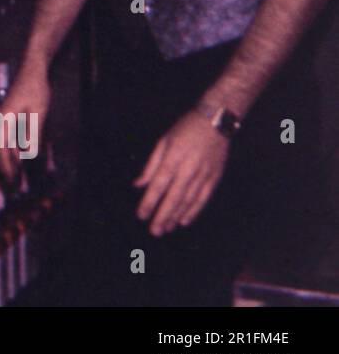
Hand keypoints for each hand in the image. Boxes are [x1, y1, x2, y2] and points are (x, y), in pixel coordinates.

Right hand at [0, 59, 50, 182]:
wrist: (34, 69)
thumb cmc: (36, 88)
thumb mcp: (38, 112)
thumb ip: (33, 134)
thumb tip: (29, 155)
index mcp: (4, 119)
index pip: (1, 147)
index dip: (6, 165)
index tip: (12, 179)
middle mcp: (1, 120)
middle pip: (0, 148)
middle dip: (6, 166)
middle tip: (14, 183)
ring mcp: (6, 118)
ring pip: (5, 144)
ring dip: (12, 159)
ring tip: (19, 174)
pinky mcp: (12, 116)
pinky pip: (11, 137)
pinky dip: (15, 149)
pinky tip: (23, 156)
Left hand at [134, 110, 229, 236]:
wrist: (216, 122)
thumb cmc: (185, 129)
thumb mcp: (164, 141)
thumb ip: (151, 165)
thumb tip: (138, 185)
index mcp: (173, 158)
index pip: (158, 185)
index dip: (149, 202)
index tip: (141, 215)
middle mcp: (189, 169)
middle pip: (174, 197)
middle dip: (162, 216)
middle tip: (153, 231)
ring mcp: (204, 175)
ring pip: (188, 201)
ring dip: (175, 217)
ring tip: (165, 229)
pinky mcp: (214, 178)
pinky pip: (203, 199)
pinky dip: (193, 211)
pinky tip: (183, 221)